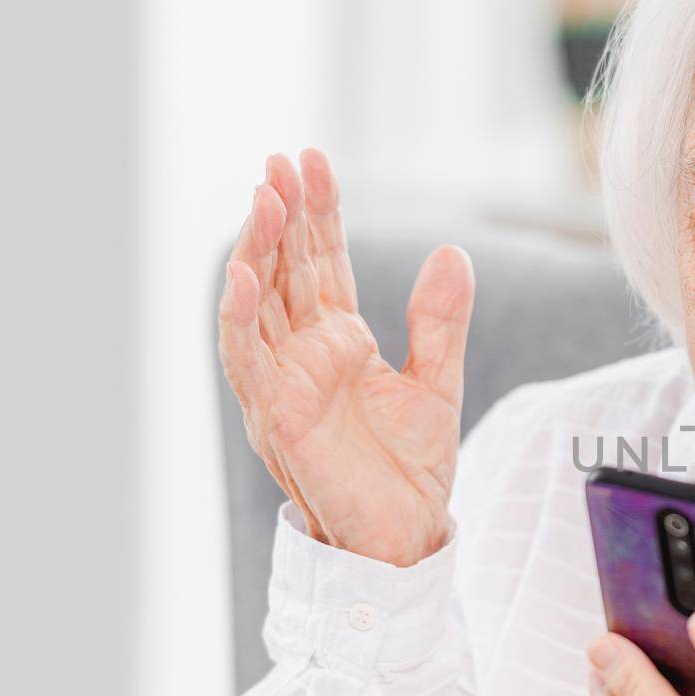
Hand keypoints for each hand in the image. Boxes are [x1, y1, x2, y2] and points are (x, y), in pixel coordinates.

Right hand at [215, 150, 474, 565]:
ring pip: (256, 303)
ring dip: (255, 251)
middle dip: (282, 215)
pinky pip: (247, 359)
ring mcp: (283, 382)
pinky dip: (241, 316)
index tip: (313, 160)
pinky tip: (244, 274)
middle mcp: (302, 353)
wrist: (407, 534)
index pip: (320, 261)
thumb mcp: (438, 382)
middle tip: (282, 161)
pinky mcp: (274, 415)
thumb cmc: (412, 467)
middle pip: (284, 269)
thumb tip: (453, 251)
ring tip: (264, 198)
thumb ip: (440, 320)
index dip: (316, 212)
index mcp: (339, 340)